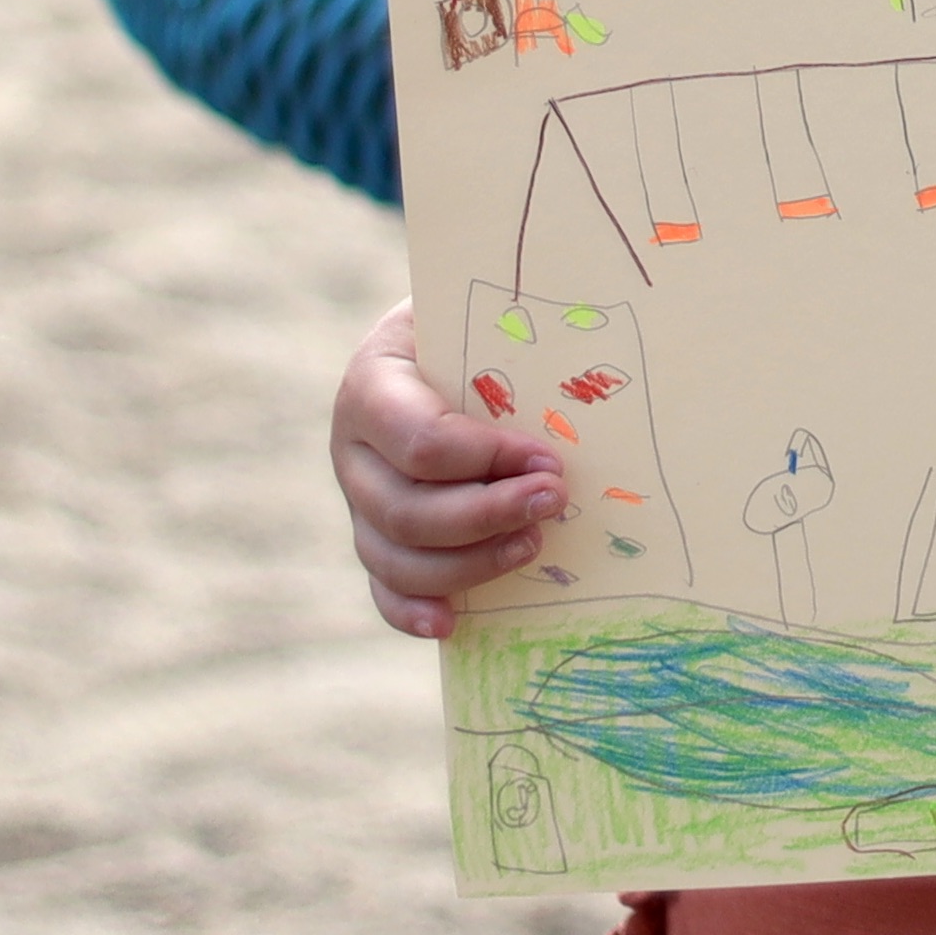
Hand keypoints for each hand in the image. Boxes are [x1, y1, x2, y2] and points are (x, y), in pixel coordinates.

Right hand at [334, 297, 565, 638]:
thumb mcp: (477, 312)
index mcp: (373, 384)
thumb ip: (508, 336)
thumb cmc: (471, 324)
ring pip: (395, 555)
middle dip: (487, 515)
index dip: (486, 460)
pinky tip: (452, 622)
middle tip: (554, 501)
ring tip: (534, 544)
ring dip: (469, 564)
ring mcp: (358, 498)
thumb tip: (584, 370)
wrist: (435, 336)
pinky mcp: (372, 534)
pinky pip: (381, 585)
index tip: (548, 460)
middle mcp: (351, 448)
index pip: (420, 442)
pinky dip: (412, 610)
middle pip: (408, 510)